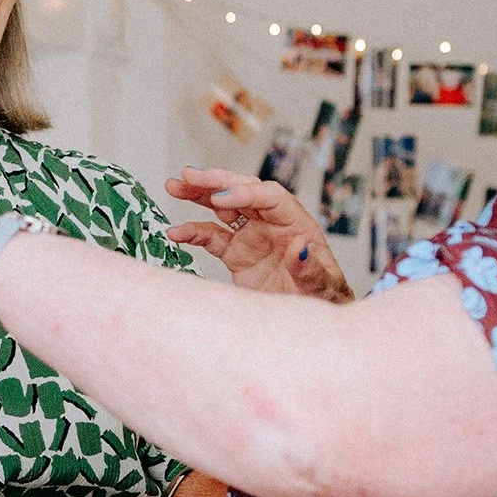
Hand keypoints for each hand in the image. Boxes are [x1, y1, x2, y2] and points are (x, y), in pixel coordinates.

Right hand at [165, 167, 352, 301]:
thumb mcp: (321, 284)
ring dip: (198, 195)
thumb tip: (299, 246)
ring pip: (222, 207)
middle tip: (188, 175)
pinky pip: (211, 238)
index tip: (221, 198)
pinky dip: (193, 233)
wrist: (307, 320)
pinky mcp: (236, 254)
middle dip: (215, 182)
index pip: (269, 196)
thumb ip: (309, 267)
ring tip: (174, 186)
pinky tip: (175, 233)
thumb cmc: (322, 296)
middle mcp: (271, 223)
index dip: (245, 192)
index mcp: (295, 222)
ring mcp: (251, 236)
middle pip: (242, 191)